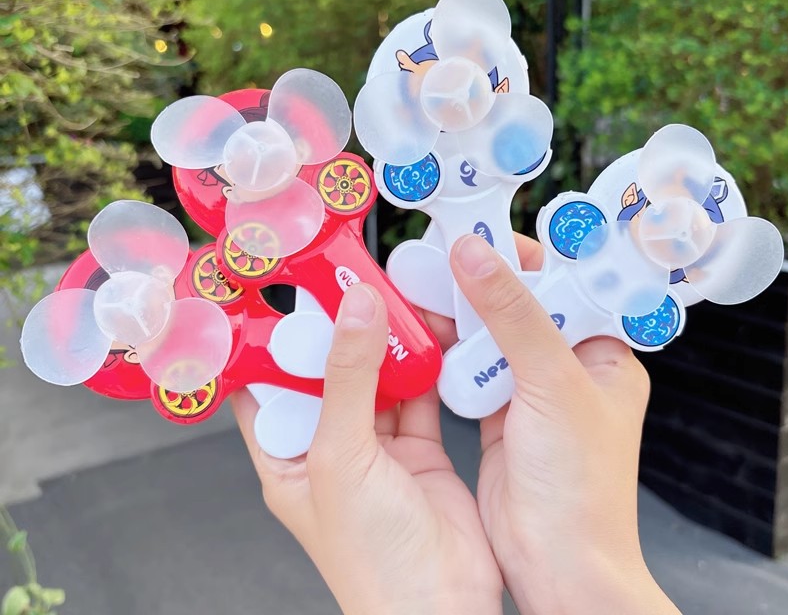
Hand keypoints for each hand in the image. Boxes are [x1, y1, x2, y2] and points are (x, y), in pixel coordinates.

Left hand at [231, 283, 502, 614]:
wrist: (444, 606)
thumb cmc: (372, 561)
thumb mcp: (342, 457)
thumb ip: (348, 378)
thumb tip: (354, 311)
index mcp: (287, 457)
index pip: (265, 385)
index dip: (271, 340)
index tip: (285, 294)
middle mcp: (328, 448)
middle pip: (325, 373)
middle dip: (337, 330)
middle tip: (347, 282)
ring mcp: (374, 448)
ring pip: (373, 378)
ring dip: (382, 343)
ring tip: (387, 298)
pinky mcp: (417, 448)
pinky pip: (416, 394)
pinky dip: (422, 366)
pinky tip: (426, 337)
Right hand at [449, 233, 680, 614]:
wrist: (556, 567)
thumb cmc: (581, 489)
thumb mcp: (550, 384)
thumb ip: (511, 316)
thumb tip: (475, 257)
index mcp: (601, 354)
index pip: (564, 283)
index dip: (521, 256)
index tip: (477, 232)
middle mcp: (569, 368)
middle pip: (521, 305)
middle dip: (480, 281)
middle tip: (436, 255)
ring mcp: (532, 391)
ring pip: (492, 335)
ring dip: (460, 314)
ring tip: (422, 287)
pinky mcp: (500, 413)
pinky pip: (471, 368)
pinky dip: (449, 351)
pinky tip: (426, 334)